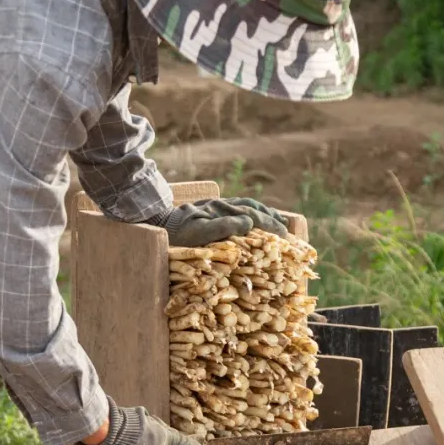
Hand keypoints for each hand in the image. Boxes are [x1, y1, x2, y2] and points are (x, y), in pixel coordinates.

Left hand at [157, 197, 289, 245]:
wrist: (155, 222)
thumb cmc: (175, 234)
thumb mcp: (197, 233)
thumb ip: (222, 226)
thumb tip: (248, 222)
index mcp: (221, 211)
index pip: (252, 218)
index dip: (269, 227)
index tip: (284, 238)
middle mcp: (222, 206)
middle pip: (253, 210)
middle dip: (272, 221)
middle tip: (288, 236)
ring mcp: (218, 206)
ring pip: (249, 206)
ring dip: (266, 214)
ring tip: (281, 224)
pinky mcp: (214, 209)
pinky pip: (240, 207)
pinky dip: (254, 211)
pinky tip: (260, 217)